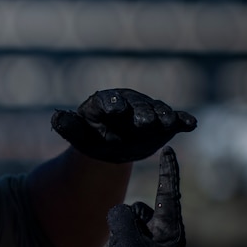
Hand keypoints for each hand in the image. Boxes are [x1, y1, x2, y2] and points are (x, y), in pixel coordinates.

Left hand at [51, 88, 196, 162]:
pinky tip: (190, 124)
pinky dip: (183, 121)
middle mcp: (130, 103)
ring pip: (157, 111)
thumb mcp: (78, 134)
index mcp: (106, 102)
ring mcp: (149, 111)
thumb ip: (68, 126)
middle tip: (144, 123)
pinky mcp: (164, 123)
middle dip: (141, 113)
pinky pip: (175, 120)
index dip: (111, 104)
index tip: (114, 110)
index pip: (108, 101)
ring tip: (168, 124)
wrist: (112, 146)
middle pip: (137, 106)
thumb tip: (56, 117)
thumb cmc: (92, 138)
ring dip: (164, 116)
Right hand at [100, 147, 185, 246]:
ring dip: (122, 237)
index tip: (169, 148)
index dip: (167, 169)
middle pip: (141, 211)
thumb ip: (122, 216)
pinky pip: (128, 240)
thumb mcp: (127, 241)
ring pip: (131, 225)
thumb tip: (120, 214)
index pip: (168, 192)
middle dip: (127, 223)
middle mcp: (169, 237)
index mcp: (173, 231)